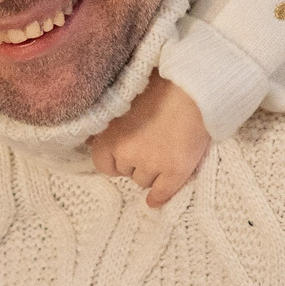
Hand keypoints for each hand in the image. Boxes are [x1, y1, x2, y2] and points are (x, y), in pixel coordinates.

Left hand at [86, 78, 211, 207]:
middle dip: (135, 164)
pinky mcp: (174, 170)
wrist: (193, 85)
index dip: (116, 159)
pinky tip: (156, 200)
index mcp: (109, 136)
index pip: (104, 164)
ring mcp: (151, 164)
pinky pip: (162, 192)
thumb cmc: (159, 86)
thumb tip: (90, 140)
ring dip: (150, 173)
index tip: (126, 154)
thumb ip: (108, 122)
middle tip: (150, 148)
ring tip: (163, 156)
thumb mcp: (125, 100)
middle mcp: (126, 153)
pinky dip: (159, 197)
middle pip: (126, 172)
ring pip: (144, 182)